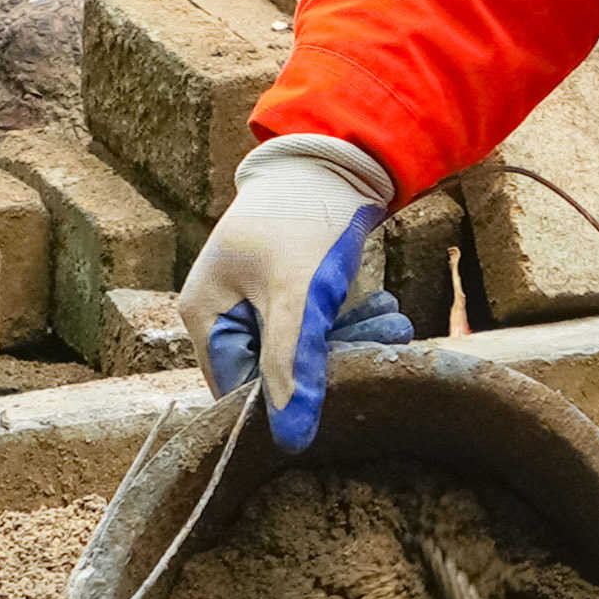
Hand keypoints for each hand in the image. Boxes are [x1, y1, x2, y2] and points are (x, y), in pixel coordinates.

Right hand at [184, 136, 401, 450]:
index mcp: (205, 314)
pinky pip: (317, 330)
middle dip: (331, 363)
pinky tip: (386, 311)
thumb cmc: (302, 216)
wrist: (334, 157)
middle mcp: (223, 313)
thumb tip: (292, 441)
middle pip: (274, 370)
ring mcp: (255, 303)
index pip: (237, 388)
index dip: (284, 401)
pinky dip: (350, 324)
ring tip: (394, 323)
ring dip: (351, 342)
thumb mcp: (297, 295)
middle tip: (386, 345)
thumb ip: (292, 364)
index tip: (338, 400)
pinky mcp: (288, 294)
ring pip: (303, 351)